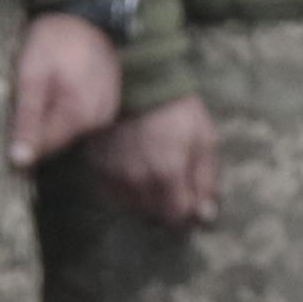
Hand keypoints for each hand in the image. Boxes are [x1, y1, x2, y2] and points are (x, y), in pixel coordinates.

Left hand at [6, 13, 118, 168]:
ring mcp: (106, 113)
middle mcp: (100, 120)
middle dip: (31, 127)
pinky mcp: (105, 106)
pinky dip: (58, 111)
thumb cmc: (52, 42)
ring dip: (45, 118)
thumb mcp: (31, 78)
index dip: (18, 146)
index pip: (44, 150)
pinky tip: (52, 89)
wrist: (84, 16)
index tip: (0, 134)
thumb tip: (18, 163)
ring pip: (64, 130)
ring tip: (36, 88)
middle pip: (54, 140)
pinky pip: (76, 119)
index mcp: (80, 115)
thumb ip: (27, 122)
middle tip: (19, 97)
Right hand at [93, 93, 218, 225]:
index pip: (175, 217)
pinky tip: (137, 170)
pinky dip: (126, 189)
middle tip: (177, 184)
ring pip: (131, 206)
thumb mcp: (204, 142)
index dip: (188, 213)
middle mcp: (136, 180)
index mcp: (167, 174)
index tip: (194, 202)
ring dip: (147, 199)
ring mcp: (113, 174)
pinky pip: (112, 192)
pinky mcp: (96, 166)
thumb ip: (205, 182)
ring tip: (156, 174)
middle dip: (168, 205)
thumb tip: (205, 216)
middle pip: (154, 214)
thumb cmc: (177, 112)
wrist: (138, 84)